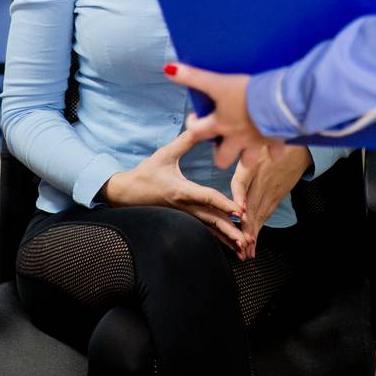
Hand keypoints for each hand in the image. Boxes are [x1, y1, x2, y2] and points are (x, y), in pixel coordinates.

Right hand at [100, 130, 247, 254]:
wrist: (126, 193)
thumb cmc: (146, 173)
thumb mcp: (164, 154)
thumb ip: (185, 141)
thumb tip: (201, 125)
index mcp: (182, 191)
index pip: (207, 198)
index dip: (224, 204)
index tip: (240, 211)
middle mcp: (185, 207)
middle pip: (212, 221)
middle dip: (231, 231)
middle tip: (248, 240)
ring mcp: (184, 216)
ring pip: (209, 230)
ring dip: (226, 240)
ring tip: (243, 250)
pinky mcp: (183, 220)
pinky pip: (204, 231)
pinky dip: (218, 239)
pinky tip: (230, 246)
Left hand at [164, 63, 283, 171]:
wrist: (279, 102)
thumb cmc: (247, 92)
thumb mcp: (218, 82)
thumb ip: (194, 77)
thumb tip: (168, 69)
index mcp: (221, 124)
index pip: (197, 132)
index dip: (192, 125)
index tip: (194, 118)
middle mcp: (237, 138)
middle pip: (222, 159)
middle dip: (220, 153)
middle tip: (221, 141)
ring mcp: (256, 143)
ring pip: (247, 162)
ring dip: (245, 157)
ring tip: (245, 147)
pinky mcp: (275, 141)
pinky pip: (275, 153)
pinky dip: (274, 152)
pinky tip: (274, 145)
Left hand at [231, 145, 310, 259]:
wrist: (296, 146)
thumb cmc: (268, 144)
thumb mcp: (253, 144)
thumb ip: (236, 149)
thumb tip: (219, 152)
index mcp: (251, 165)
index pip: (242, 181)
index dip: (240, 195)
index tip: (239, 210)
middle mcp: (261, 180)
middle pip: (252, 205)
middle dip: (246, 226)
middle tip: (240, 242)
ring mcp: (271, 190)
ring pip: (260, 213)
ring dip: (253, 232)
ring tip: (247, 249)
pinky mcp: (277, 196)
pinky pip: (267, 213)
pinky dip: (260, 227)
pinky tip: (254, 240)